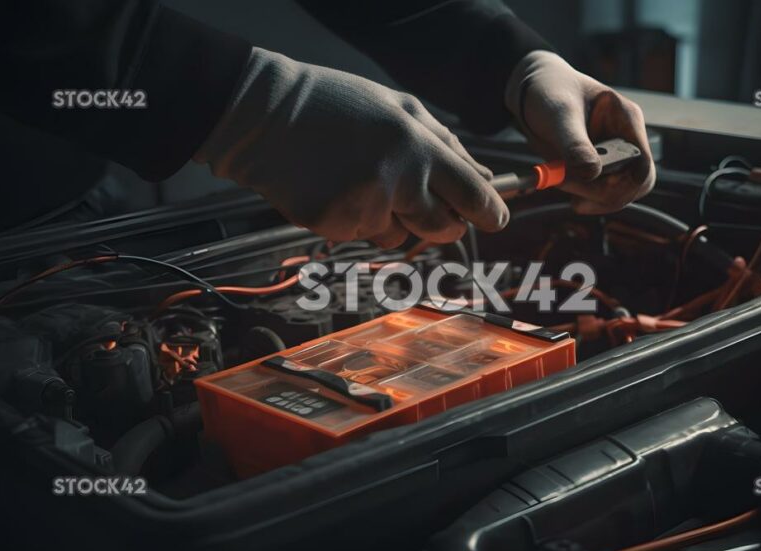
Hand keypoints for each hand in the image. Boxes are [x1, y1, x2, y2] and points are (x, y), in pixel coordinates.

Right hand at [195, 48, 507, 247]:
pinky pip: (361, 235)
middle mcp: (397, 179)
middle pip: (443, 228)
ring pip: (399, 236)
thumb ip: (444, 143)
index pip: (473, 194)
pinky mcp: (334, 224)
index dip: (490, 212)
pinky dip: (354, 219)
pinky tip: (335, 187)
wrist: (265, 115)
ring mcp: (364, 205)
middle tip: (427, 208)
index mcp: (418, 146)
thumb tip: (482, 178)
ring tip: (361, 180)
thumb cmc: (335, 105)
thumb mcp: (397, 107)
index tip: (495, 218)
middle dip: (444, 225)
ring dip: (391, 219)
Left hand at [505, 51, 655, 213]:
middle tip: (573, 193)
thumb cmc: (549, 92)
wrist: (531, 95)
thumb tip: (591, 173)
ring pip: (619, 192)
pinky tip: (567, 191)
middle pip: (634, 183)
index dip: (626, 182)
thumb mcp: (560, 114)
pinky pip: (602, 193)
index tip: (594, 184)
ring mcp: (613, 155)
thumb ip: (575, 144)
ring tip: (562, 184)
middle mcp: (625, 139)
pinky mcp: (598, 168)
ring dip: (592, 198)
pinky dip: (586, 198)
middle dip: (605, 194)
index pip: (643, 161)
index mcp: (626, 119)